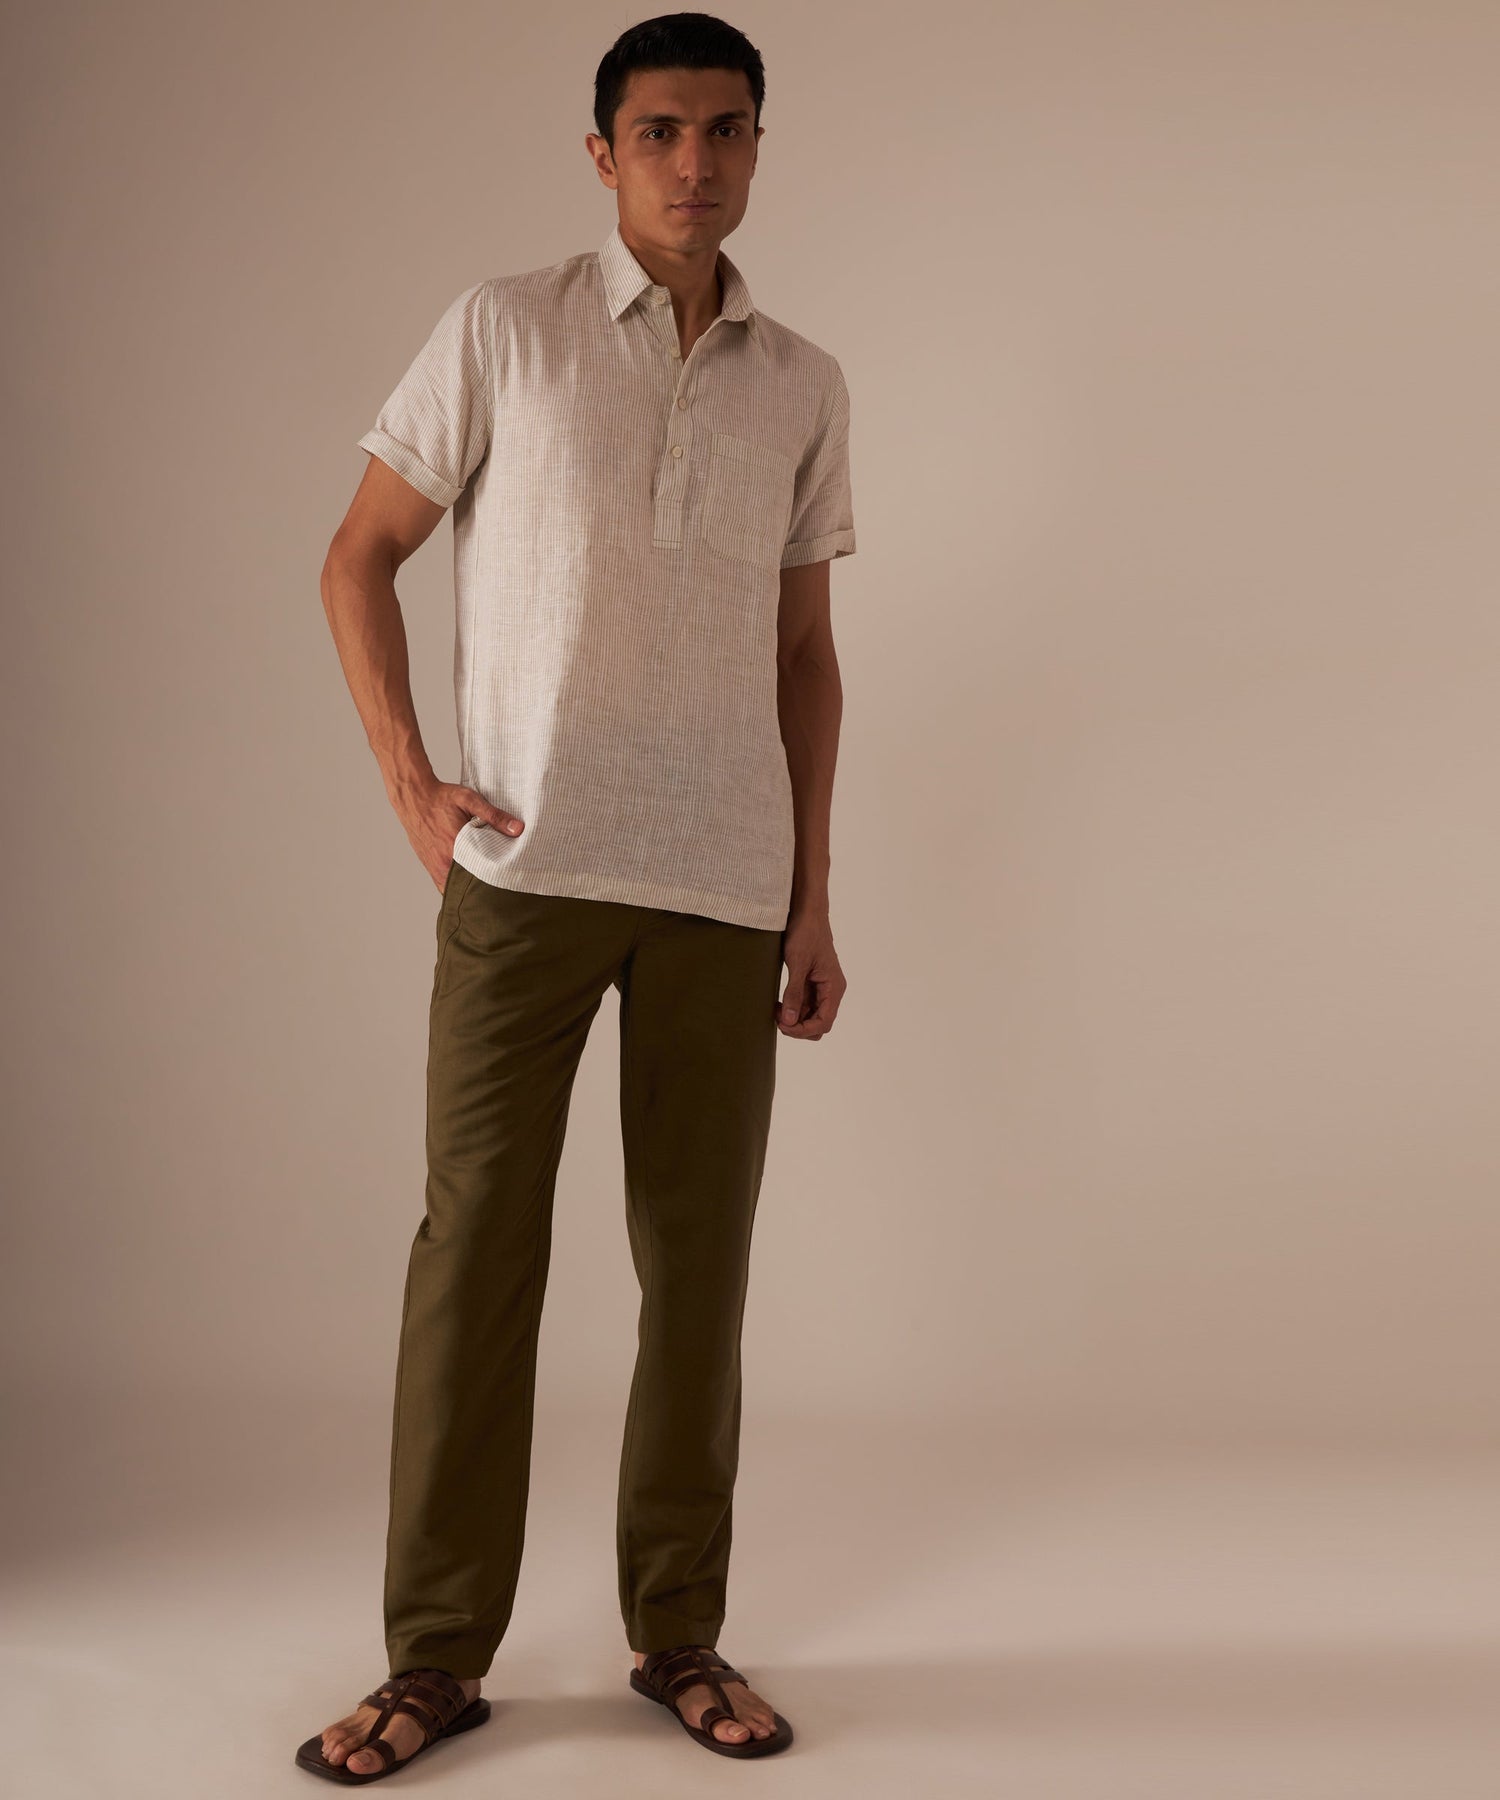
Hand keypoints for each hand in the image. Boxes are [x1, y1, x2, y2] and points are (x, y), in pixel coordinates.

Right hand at [396, 777, 524, 890]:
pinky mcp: (430, 868)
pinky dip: (457, 887)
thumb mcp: (470, 800)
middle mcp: (443, 863)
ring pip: (457, 890)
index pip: (482, 876)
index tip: (510, 881)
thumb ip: (494, 816)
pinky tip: (469, 882)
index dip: (497, 881)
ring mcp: (435, 868)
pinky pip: (445, 886)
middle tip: (503, 885)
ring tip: (488, 886)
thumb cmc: (441, 798)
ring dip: (471, 889)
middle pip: (470, 886)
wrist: (413, 798)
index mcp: (455, 848)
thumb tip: (518, 829)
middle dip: (486, 888)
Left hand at [776, 905, 845, 1038]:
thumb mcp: (797, 963)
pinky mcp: (812, 982)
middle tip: (778, 1018)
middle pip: (819, 1023)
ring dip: (794, 1018)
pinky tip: (779, 1003)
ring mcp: (822, 987)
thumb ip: (794, 993)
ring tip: (776, 1009)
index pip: (824, 1022)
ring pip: (811, 1016)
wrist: (807, 912)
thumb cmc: (806, 933)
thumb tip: (788, 1021)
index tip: (783, 1026)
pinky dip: (793, 1008)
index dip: (803, 1030)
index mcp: (834, 987)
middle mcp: (831, 990)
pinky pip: (805, 1004)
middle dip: (799, 1027)